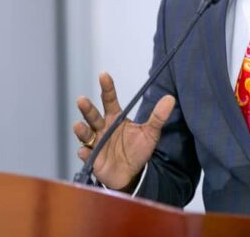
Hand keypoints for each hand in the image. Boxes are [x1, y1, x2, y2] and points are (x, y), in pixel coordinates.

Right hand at [73, 72, 174, 190]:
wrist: (133, 174)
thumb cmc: (138, 150)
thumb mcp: (150, 133)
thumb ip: (158, 116)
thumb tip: (170, 98)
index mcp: (115, 118)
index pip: (109, 99)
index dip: (107, 88)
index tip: (103, 75)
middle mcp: (103, 128)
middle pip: (93, 115)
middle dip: (87, 108)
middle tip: (81, 99)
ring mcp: (96, 143)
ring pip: (86, 134)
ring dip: (81, 130)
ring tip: (79, 125)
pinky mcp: (93, 159)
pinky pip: (86, 155)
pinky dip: (84, 153)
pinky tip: (84, 151)